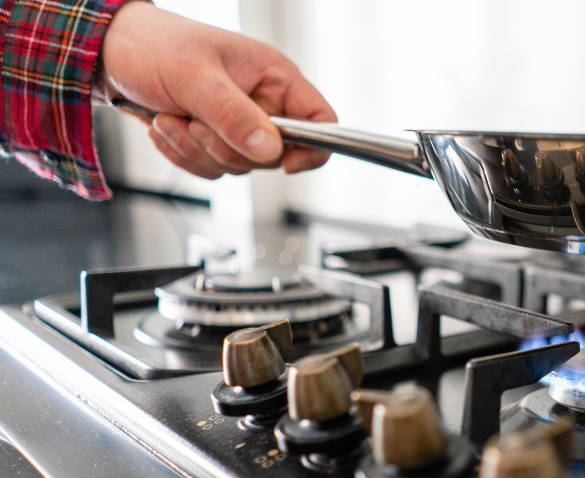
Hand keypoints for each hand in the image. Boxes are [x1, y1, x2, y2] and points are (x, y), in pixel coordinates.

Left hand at [98, 2, 334, 178]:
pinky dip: (184, 156)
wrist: (109, 53)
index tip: (285, 162)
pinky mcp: (214, 142)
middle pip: (273, 155)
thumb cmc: (153, 45)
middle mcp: (262, 103)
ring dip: (197, 150)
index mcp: (273, 78)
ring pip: (239, 166)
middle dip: (226, 146)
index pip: (320, 120)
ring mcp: (238, 125)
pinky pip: (212, 170)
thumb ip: (234, 115)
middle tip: (195, 120)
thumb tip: (271, 150)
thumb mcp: (194, 77)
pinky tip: (166, 126)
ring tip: (171, 118)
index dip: (313, 146)